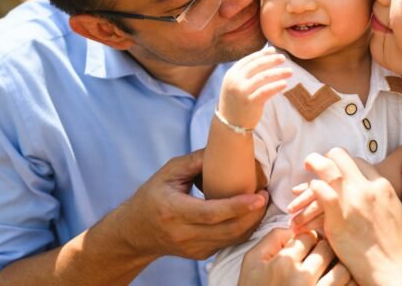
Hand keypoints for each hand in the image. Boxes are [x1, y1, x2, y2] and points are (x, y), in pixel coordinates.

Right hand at [120, 149, 267, 259]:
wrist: (136, 231)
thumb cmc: (153, 196)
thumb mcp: (169, 172)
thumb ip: (196, 161)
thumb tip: (224, 148)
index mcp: (173, 210)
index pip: (211, 212)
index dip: (237, 206)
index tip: (258, 196)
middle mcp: (183, 233)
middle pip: (227, 229)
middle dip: (253, 215)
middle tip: (266, 196)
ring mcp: (192, 248)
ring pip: (231, 239)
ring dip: (251, 223)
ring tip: (262, 203)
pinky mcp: (199, 254)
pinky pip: (227, 243)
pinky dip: (242, 229)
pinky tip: (249, 215)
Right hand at [218, 47, 291, 128]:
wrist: (230, 123)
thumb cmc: (237, 101)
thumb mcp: (236, 84)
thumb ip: (246, 73)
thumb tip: (265, 57)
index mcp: (231, 74)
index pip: (249, 60)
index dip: (262, 54)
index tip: (273, 50)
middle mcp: (235, 81)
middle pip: (257, 66)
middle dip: (272, 60)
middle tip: (284, 58)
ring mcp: (242, 91)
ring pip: (263, 77)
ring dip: (278, 73)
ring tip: (290, 72)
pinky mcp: (250, 102)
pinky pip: (266, 91)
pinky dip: (276, 86)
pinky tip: (285, 84)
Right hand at [239, 228, 353, 285]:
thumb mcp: (251, 263)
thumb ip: (271, 240)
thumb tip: (293, 229)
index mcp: (284, 262)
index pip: (308, 236)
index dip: (308, 240)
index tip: (306, 248)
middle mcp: (302, 278)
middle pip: (327, 249)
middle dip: (324, 251)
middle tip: (318, 259)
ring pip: (342, 270)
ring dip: (338, 269)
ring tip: (329, 273)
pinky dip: (345, 285)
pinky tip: (334, 285)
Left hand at [299, 149, 401, 284]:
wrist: (395, 272)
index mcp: (383, 186)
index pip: (358, 161)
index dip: (345, 162)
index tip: (337, 168)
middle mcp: (367, 188)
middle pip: (340, 157)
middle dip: (327, 156)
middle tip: (316, 163)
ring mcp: (351, 201)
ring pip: (326, 168)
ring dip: (314, 164)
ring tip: (307, 167)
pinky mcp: (337, 216)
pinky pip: (319, 190)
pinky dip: (312, 187)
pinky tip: (308, 193)